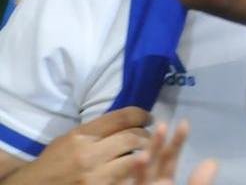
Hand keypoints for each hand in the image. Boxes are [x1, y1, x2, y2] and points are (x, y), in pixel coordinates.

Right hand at [9, 107, 149, 184]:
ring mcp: (96, 176)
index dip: (141, 114)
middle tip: (148, 137)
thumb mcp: (68, 140)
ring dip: (144, 154)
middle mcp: (90, 154)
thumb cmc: (51, 164)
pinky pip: (126, 177)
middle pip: (133, 137)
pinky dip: (134, 171)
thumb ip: (94, 131)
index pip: (122, 117)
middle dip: (146, 136)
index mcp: (81, 136)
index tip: (147, 118)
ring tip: (146, 152)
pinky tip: (136, 168)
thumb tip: (124, 121)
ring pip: (134, 159)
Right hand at [126, 121, 217, 184]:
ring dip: (138, 167)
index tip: (184, 122)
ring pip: (138, 178)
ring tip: (142, 156)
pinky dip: (125, 181)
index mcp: (164, 183)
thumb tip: (211, 162)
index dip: (177, 142)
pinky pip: (123, 184)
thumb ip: (199, 184)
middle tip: (161, 125)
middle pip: (151, 164)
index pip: (169, 160)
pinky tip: (134, 165)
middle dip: (155, 146)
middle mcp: (148, 184)